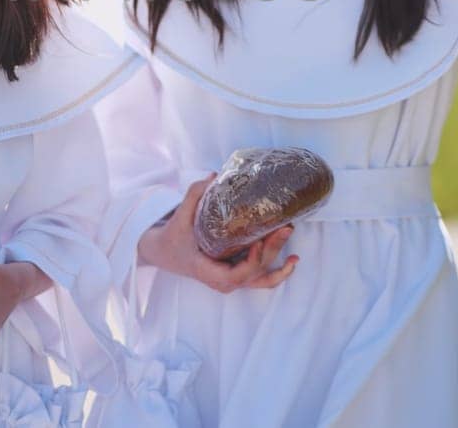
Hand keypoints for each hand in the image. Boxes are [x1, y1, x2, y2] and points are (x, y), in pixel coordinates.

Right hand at [137, 174, 298, 292]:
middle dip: (272, 250)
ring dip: (280, 263)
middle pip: (255, 273)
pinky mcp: (237, 274)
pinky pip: (261, 279)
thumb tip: (215, 175)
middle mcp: (223, 280)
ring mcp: (232, 279)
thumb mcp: (179, 217)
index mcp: (208, 271)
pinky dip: (279, 273)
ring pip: (262, 278)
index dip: (252, 262)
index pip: (236, 276)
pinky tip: (293, 260)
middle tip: (285, 227)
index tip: (259, 241)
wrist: (164, 252)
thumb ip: (194, 195)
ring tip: (291, 240)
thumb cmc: (173, 238)